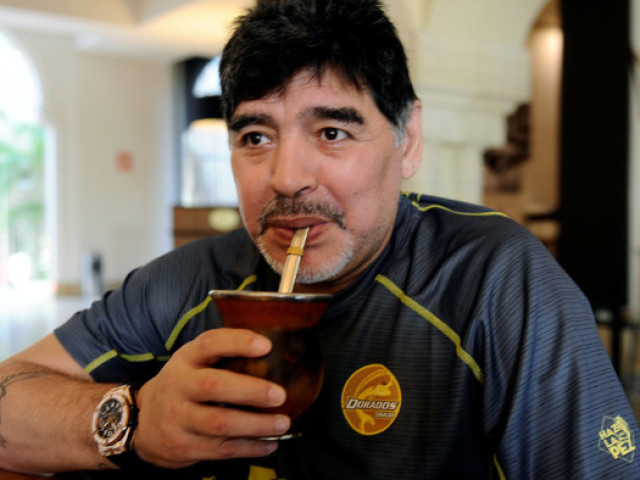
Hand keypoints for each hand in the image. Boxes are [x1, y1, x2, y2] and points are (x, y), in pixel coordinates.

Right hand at [132, 328, 290, 468]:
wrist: (143, 423)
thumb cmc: (183, 385)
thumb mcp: (192, 362)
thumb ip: (223, 354)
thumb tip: (272, 351)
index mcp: (185, 359)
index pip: (210, 344)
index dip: (238, 342)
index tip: (266, 346)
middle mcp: (178, 386)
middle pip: (213, 386)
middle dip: (250, 390)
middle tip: (280, 394)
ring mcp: (178, 419)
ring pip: (220, 423)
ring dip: (256, 425)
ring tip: (283, 422)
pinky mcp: (184, 447)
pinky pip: (222, 449)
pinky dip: (250, 448)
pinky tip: (270, 443)